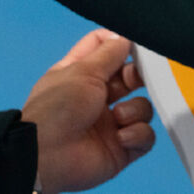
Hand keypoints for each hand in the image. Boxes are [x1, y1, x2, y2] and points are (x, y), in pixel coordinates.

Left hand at [21, 29, 154, 191]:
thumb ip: (109, 52)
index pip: (104, 48)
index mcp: (82, 74)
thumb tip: (126, 37)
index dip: (119, 43)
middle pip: (130, 77)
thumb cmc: (56, 109)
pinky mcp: (122, 147)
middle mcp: (97, 96)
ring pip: (142, 107)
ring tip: (118, 118)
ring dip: (135, 110)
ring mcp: (111, 123)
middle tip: (135, 79)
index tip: (133, 43)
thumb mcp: (83, 71)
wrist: (48, 156)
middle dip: (137, 76)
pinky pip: (145, 136)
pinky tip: (121, 137)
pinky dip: (137, 135)